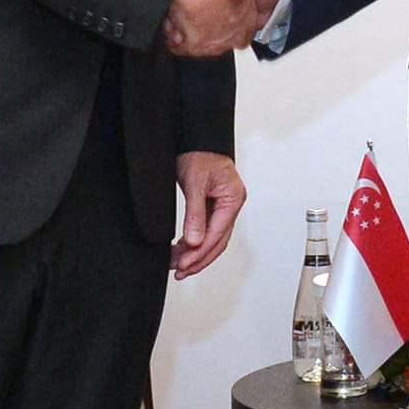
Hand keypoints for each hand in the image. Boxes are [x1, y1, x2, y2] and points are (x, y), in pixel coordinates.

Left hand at [173, 152, 245, 277]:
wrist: (196, 136)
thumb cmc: (199, 152)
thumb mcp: (195, 183)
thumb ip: (195, 214)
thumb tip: (195, 242)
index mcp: (232, 199)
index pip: (217, 234)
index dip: (200, 253)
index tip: (183, 265)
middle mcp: (230, 205)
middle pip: (217, 242)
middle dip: (198, 259)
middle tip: (179, 272)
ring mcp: (222, 206)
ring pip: (211, 239)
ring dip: (194, 254)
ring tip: (176, 265)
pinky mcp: (211, 205)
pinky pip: (205, 229)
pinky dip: (193, 242)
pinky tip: (181, 249)